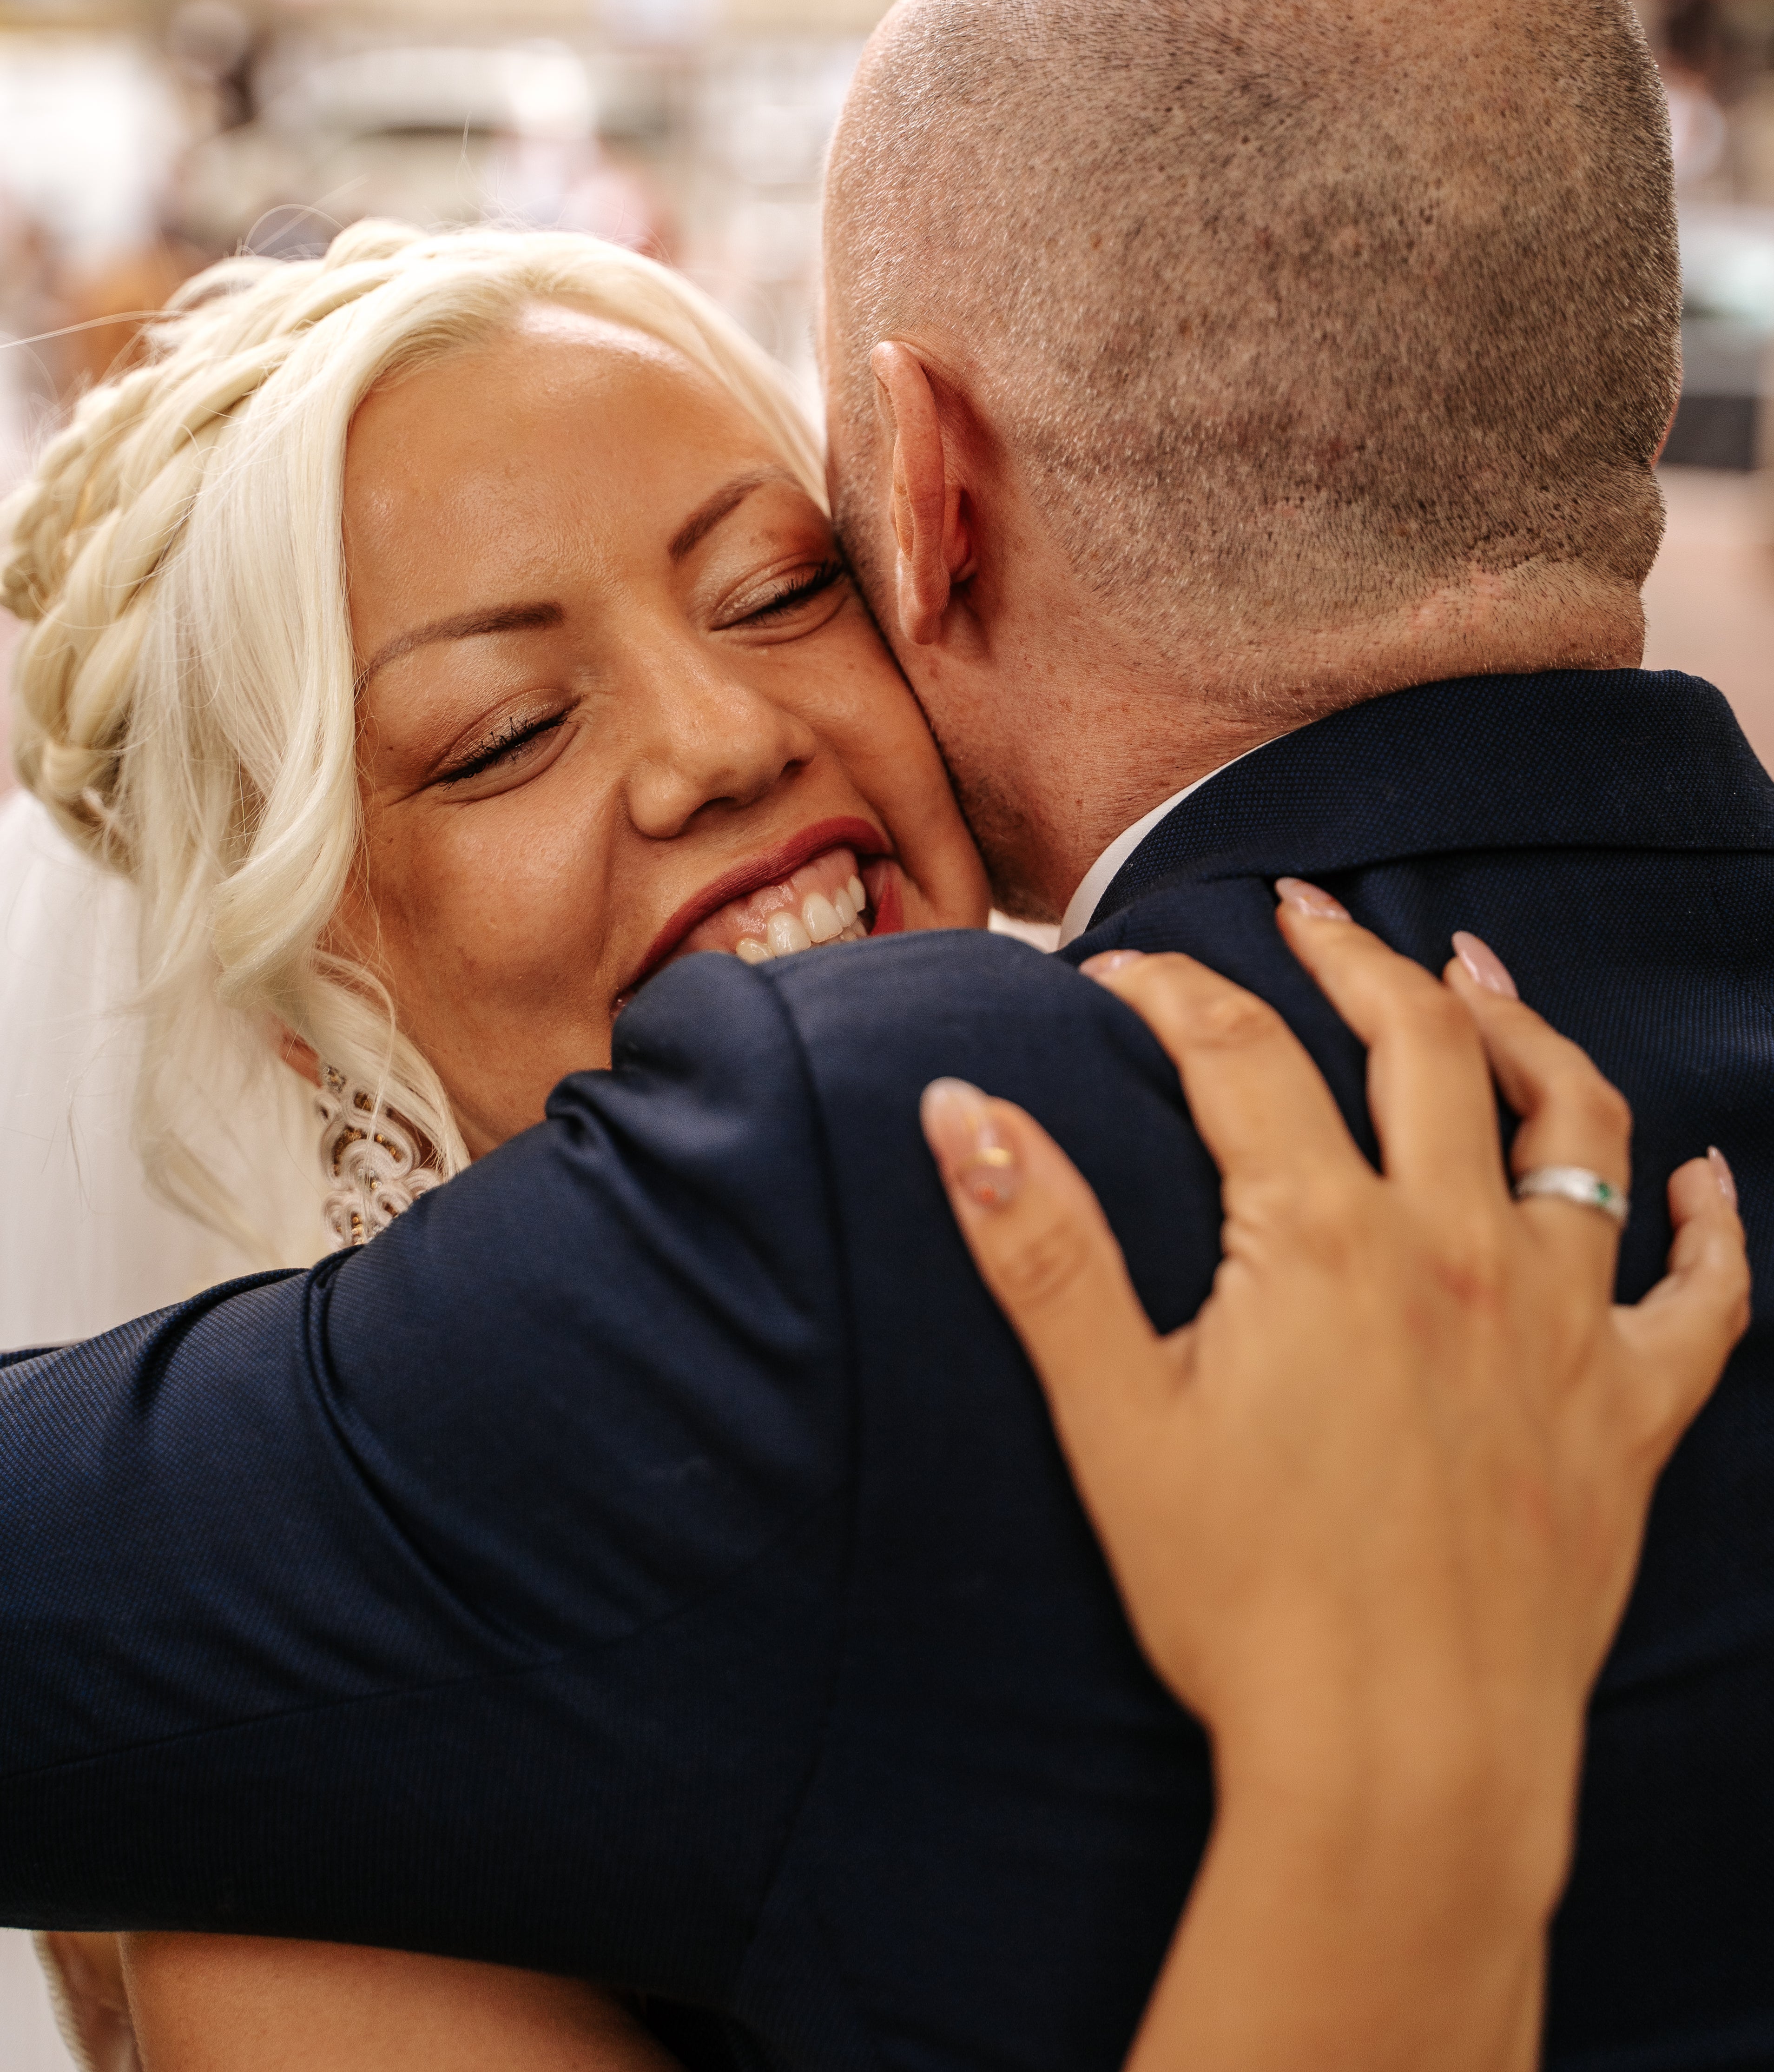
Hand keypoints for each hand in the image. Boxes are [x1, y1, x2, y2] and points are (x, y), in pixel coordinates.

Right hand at [919, 900, 1748, 2071]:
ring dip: (1527, 1033)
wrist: (1402, 1762)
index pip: (1238, 1054)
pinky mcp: (1629, 1417)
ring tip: (1482, 980)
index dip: (1170, 990)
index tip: (1115, 968)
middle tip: (1306, 911)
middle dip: (1354, 957)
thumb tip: (960, 1107)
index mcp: (1327, 1241)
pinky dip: (1711, 1225)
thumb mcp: (1114, 1418)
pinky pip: (1704, 1298)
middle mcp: (1459, 1252)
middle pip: (1418, 1044)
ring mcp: (1558, 1329)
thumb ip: (1039, 1248)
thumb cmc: (1245, 1602)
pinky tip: (1701, 1175)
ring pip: (1574, 1128)